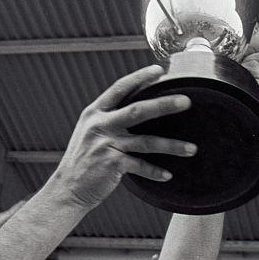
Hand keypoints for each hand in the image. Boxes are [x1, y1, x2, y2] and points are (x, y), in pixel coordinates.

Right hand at [49, 66, 195, 209]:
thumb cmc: (83, 161)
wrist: (67, 189)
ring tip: (191, 148)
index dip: (139, 78)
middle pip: (137, 110)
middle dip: (164, 104)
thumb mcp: (90, 133)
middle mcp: (99, 126)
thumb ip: (109, 119)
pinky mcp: (111, 164)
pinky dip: (155, 171)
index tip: (159, 70)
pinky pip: (140, 166)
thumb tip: (138, 107)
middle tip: (186, 101)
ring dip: (172, 145)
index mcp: (94, 113)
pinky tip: (167, 176)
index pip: (119, 88)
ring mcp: (106, 145)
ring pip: (146, 142)